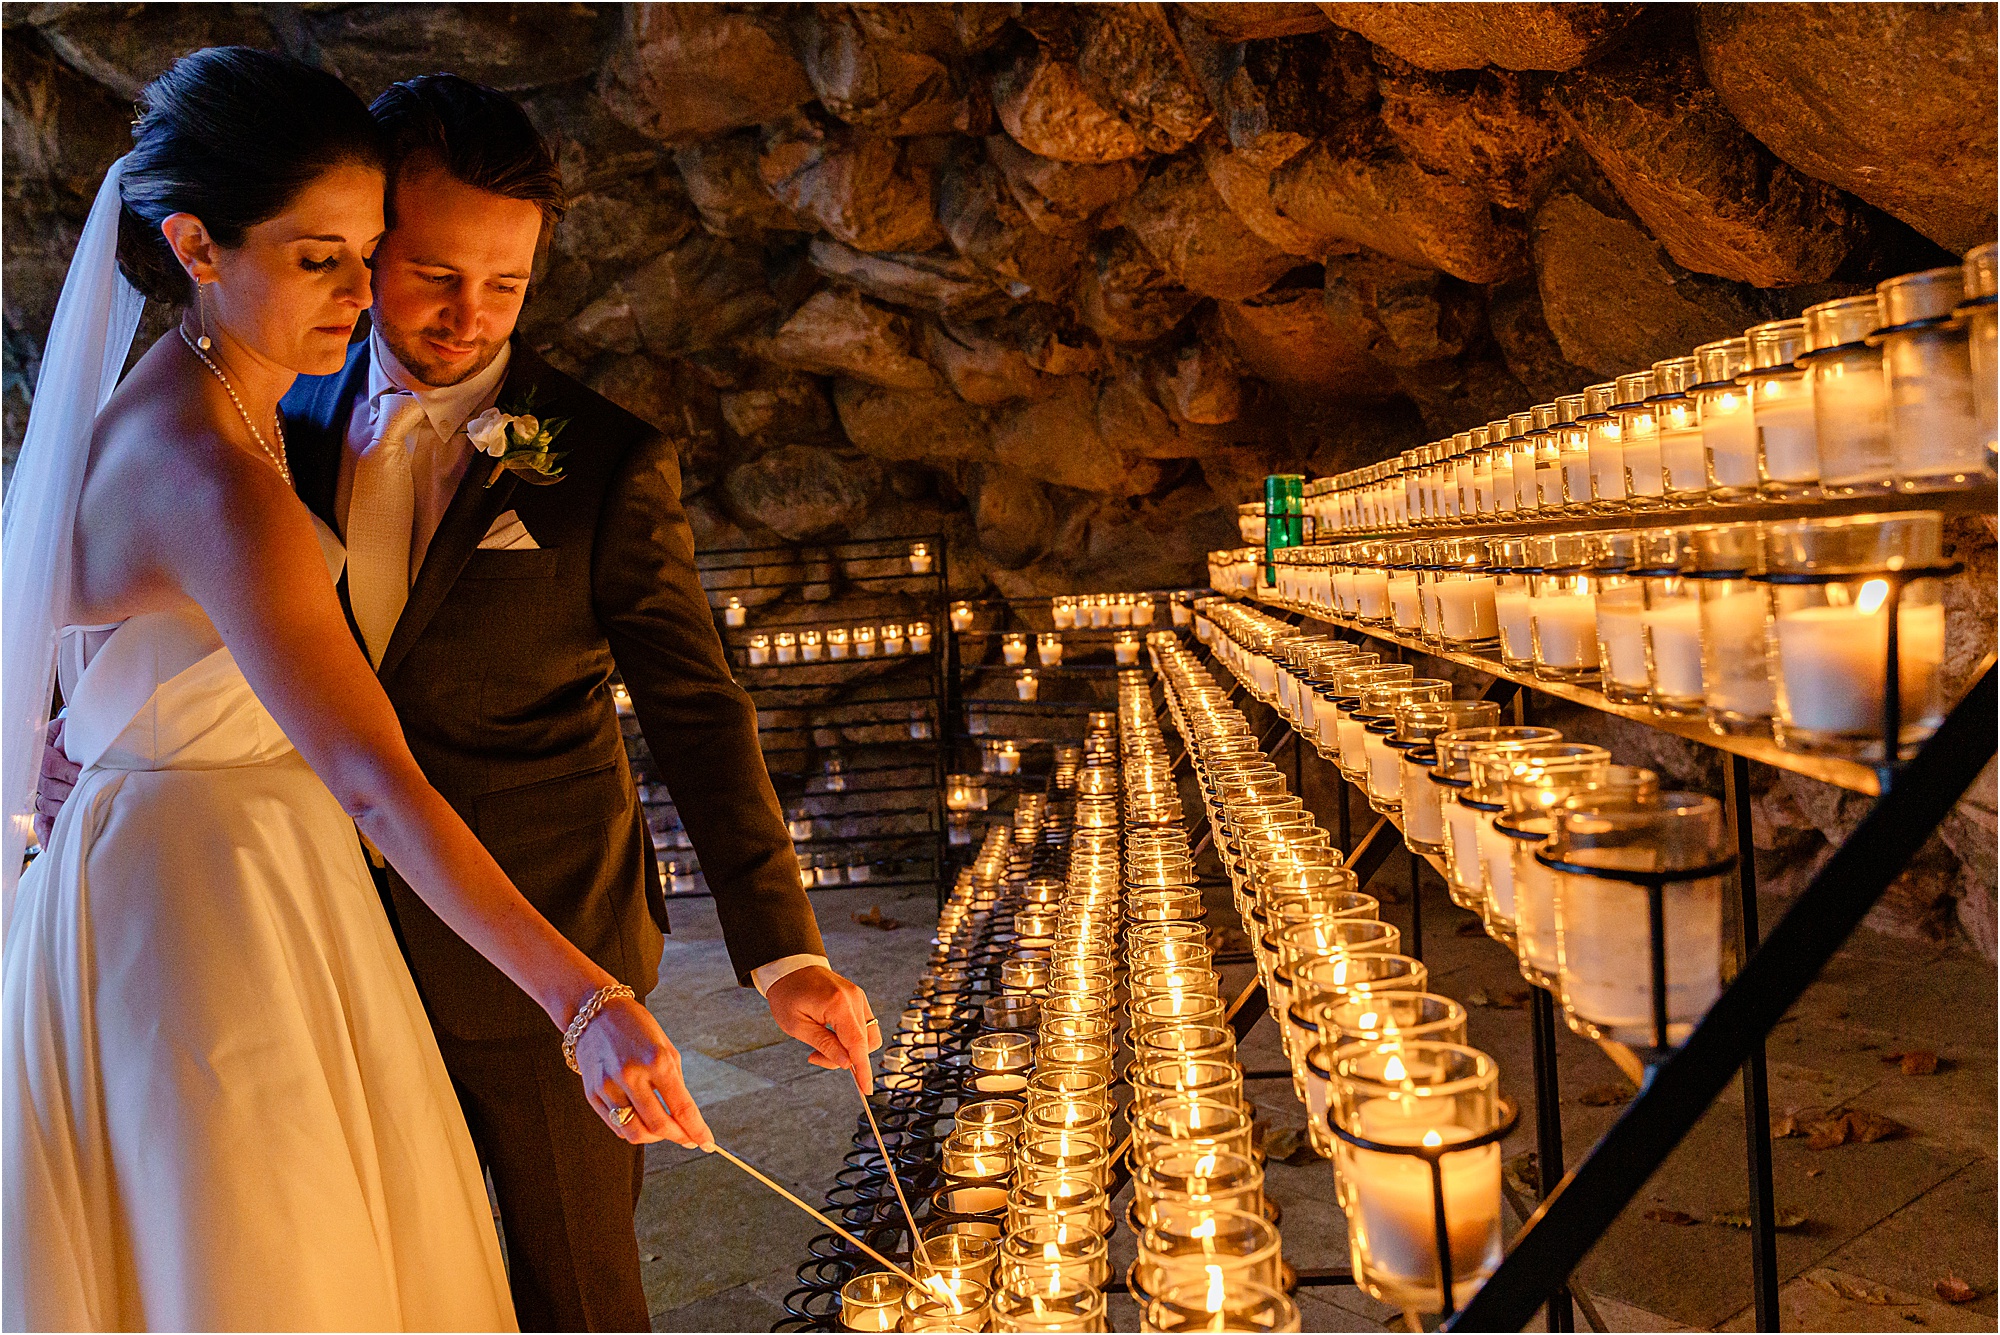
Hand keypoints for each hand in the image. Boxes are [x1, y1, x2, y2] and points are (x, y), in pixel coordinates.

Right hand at [34, 717, 80, 847]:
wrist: (59, 738)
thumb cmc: (69, 734)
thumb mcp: (68, 729)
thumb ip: (70, 734)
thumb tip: (78, 742)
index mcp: (40, 755)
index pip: (51, 766)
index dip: (68, 772)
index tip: (84, 776)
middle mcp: (37, 777)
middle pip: (51, 788)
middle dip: (72, 793)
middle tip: (91, 795)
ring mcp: (40, 793)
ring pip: (49, 805)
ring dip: (65, 810)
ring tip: (84, 815)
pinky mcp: (44, 807)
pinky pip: (41, 822)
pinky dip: (46, 834)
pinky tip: (52, 846)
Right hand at [571, 994, 713, 1148]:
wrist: (595, 1012)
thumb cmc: (637, 1028)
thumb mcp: (665, 1048)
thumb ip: (675, 1083)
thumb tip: (685, 1118)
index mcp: (657, 1060)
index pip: (682, 1108)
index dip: (697, 1130)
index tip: (708, 1143)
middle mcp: (631, 1075)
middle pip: (659, 1126)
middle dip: (678, 1137)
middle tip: (688, 1138)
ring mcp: (608, 1086)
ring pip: (634, 1132)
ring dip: (655, 1137)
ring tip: (665, 1130)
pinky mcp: (592, 1094)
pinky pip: (616, 1126)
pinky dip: (633, 1129)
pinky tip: (643, 1122)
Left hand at [766, 965, 879, 1093]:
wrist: (789, 967)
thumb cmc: (788, 995)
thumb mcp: (797, 1026)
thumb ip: (824, 1045)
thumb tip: (847, 1064)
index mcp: (839, 1004)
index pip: (858, 1044)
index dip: (863, 1069)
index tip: (866, 1089)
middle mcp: (854, 999)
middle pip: (864, 1043)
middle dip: (845, 1059)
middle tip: (814, 1057)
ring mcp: (858, 997)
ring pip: (867, 1036)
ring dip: (848, 1049)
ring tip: (820, 1048)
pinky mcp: (857, 998)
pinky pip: (863, 1025)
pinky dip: (850, 1038)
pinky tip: (830, 1037)